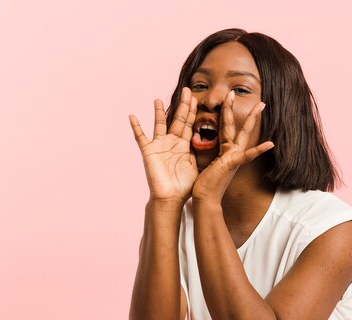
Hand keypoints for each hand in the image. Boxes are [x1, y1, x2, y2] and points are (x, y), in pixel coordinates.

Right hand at [129, 88, 198, 203]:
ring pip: (159, 124)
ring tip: (157, 98)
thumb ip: (203, 152)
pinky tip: (132, 116)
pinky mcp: (149, 151)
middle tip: (186, 89)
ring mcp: (159, 145)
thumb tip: (219, 143)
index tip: (196, 97)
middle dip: (182, 105)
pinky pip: (140, 137)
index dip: (192, 110)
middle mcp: (171, 142)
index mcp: (183, 145)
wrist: (171, 198)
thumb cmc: (184, 186)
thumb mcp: (197, 165)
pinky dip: (136, 127)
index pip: (189, 123)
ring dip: (158, 112)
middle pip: (177, 119)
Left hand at [192, 90, 273, 202]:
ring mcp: (233, 157)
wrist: (206, 198)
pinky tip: (270, 143)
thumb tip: (198, 141)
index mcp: (224, 151)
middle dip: (235, 108)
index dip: (226, 113)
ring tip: (260, 106)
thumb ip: (208, 152)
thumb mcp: (205, 163)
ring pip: (241, 134)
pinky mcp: (232, 164)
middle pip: (234, 126)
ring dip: (251, 119)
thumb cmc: (204, 184)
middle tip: (241, 93)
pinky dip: (258, 150)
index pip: (225, 128)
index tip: (227, 100)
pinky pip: (247, 155)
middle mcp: (231, 152)